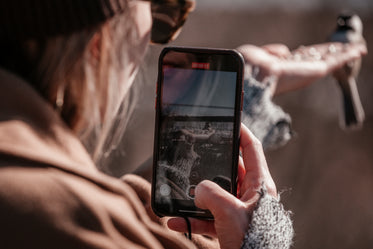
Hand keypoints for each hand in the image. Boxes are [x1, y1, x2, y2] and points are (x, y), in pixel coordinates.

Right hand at [167, 124, 276, 248]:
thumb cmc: (253, 241)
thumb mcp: (230, 211)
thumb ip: (211, 193)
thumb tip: (198, 190)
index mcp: (259, 185)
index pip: (252, 149)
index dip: (241, 133)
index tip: (229, 122)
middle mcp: (250, 195)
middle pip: (229, 171)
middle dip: (211, 166)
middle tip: (196, 157)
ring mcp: (239, 211)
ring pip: (215, 196)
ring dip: (196, 198)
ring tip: (180, 196)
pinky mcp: (229, 227)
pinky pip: (208, 218)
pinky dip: (193, 219)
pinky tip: (176, 222)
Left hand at [237, 42, 366, 94]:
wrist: (249, 76)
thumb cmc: (247, 66)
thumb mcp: (257, 54)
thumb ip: (272, 51)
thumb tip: (285, 50)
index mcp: (280, 66)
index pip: (300, 59)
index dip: (311, 54)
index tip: (318, 50)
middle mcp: (294, 70)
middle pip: (317, 59)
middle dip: (331, 53)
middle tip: (345, 48)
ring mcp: (304, 72)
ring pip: (328, 61)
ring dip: (343, 54)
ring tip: (356, 49)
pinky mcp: (313, 72)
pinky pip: (333, 62)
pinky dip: (346, 55)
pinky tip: (358, 50)